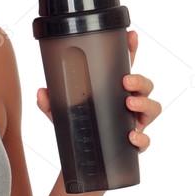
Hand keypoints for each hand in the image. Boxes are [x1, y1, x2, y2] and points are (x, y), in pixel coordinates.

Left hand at [36, 30, 161, 154]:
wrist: (82, 160)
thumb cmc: (78, 129)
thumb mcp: (60, 114)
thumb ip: (49, 103)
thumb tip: (41, 92)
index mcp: (113, 91)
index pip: (125, 66)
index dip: (130, 49)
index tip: (131, 35)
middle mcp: (129, 104)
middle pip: (145, 86)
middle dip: (140, 80)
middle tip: (125, 80)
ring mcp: (135, 123)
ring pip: (153, 108)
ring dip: (144, 103)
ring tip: (129, 103)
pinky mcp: (135, 144)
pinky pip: (145, 141)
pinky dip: (141, 139)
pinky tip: (131, 137)